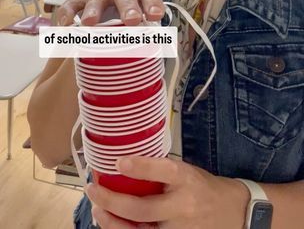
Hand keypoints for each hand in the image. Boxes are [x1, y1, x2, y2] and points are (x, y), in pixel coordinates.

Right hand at [57, 0, 165, 25]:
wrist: (104, 23)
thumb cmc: (127, 25)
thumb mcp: (141, 28)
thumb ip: (149, 34)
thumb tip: (163, 49)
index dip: (153, 3)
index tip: (157, 16)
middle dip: (128, 5)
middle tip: (132, 20)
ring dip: (94, 9)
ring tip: (90, 23)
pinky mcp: (79, 2)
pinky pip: (71, 6)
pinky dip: (67, 14)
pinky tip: (66, 26)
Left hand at [85, 156, 249, 227]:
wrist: (236, 213)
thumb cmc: (205, 188)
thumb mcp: (187, 171)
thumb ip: (161, 171)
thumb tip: (126, 163)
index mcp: (187, 179)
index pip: (164, 170)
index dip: (141, 166)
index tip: (119, 161)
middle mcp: (183, 205)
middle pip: (142, 209)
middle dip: (111, 201)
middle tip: (93, 190)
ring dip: (112, 223)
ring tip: (98, 211)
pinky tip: (113, 225)